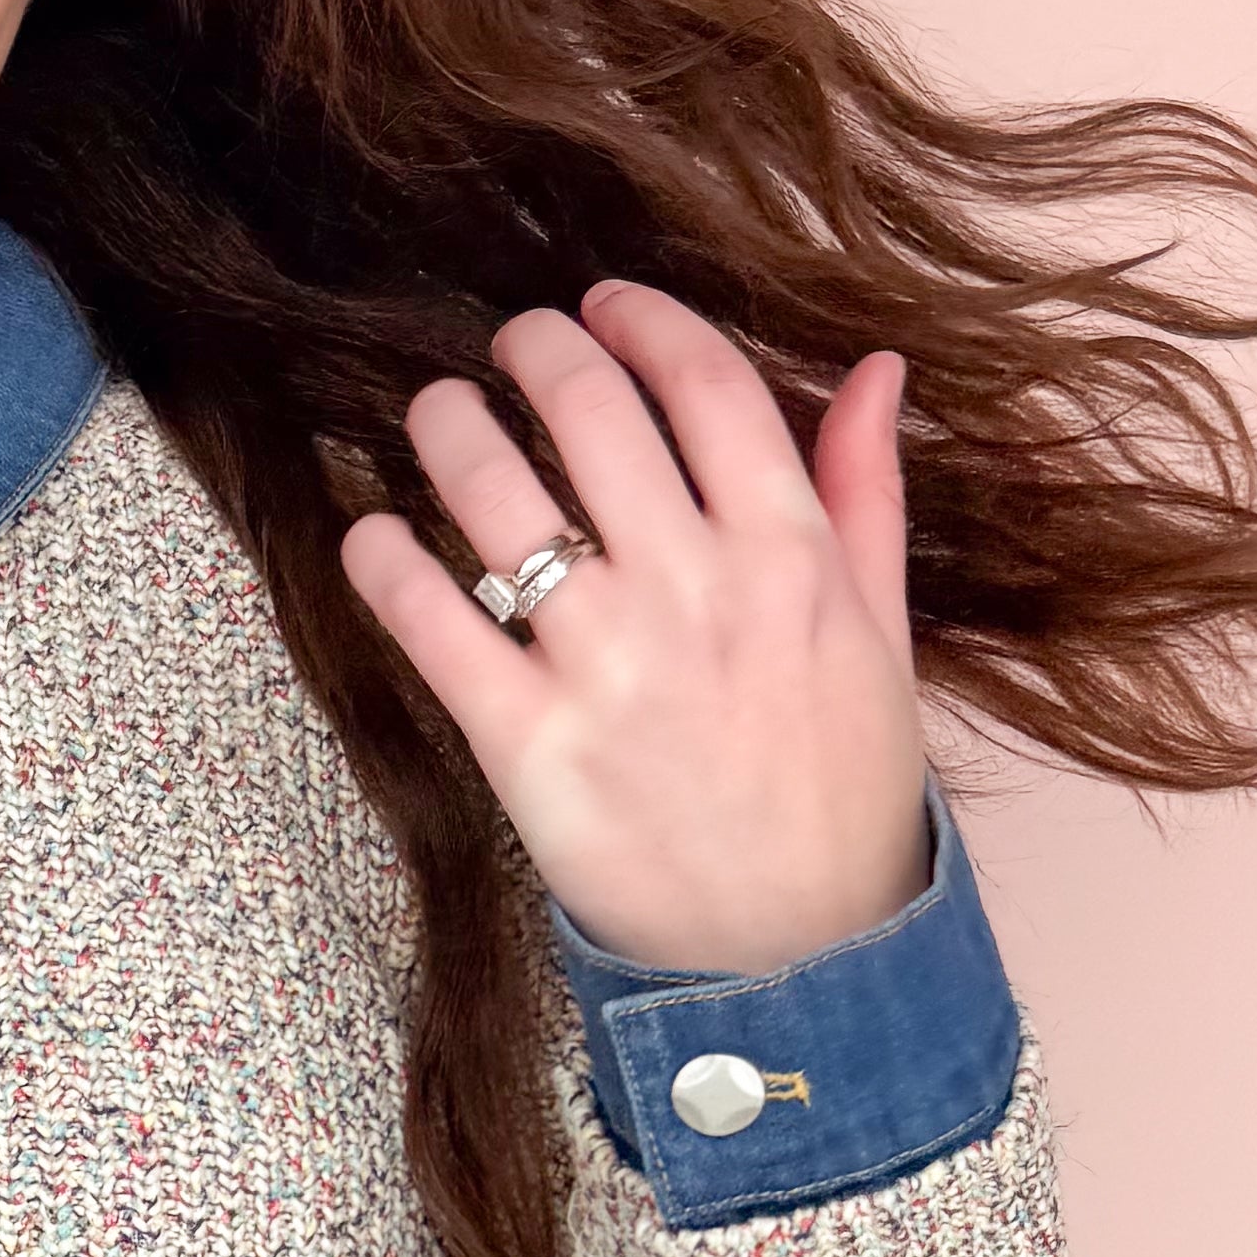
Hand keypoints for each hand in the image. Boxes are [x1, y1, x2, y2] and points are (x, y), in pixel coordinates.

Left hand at [337, 281, 928, 969]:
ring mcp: (608, 668)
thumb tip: (877, 371)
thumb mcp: (883, 634)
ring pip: (498, 496)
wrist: (802, 952)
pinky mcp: (531, 746)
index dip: (640, 321)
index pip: (704, 384)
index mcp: (790, 556)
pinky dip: (385, 561)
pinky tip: (373, 533)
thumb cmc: (842, 789)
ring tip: (438, 413)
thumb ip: (863, 493)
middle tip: (510, 345)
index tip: (602, 305)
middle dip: (535, 350)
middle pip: (591, 413)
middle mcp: (696, 594)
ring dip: (450, 428)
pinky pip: (434, 623)